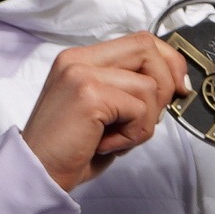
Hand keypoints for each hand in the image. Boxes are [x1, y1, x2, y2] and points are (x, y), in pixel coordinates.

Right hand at [17, 34, 191, 191]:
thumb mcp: (102, 110)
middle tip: (150, 117)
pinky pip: (139, 109)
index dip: (168, 61)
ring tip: (117, 137)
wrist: (37, 172)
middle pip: (147, 48)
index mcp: (80, 59)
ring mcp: (81, 74)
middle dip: (165, 85)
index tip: (178, 86)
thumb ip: (127, 90)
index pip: (139, 41)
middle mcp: (78, 60)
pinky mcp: (89, 94)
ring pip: (150, 85)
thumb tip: (171, 84)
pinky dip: (133, 134)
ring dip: (145, 121)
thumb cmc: (69, 149)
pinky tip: (108, 144)